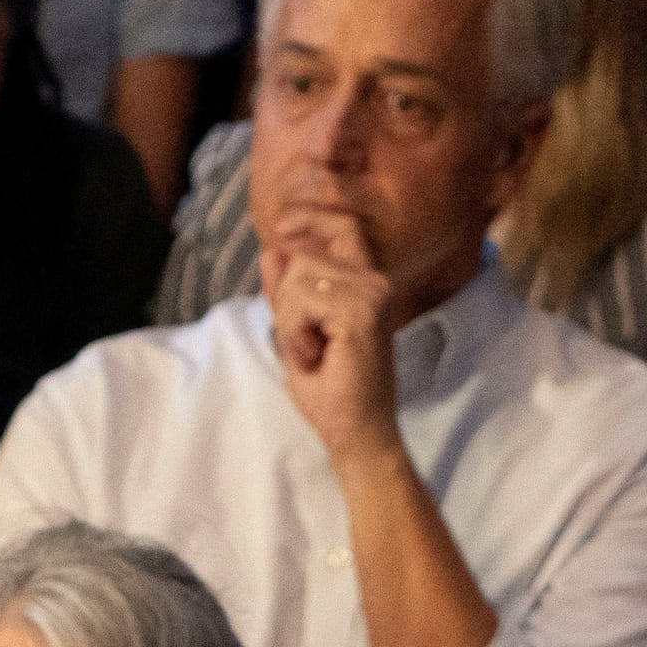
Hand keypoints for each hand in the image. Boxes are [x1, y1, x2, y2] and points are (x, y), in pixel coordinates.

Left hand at [268, 233, 406, 462]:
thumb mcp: (297, 332)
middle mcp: (375, 281)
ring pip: (297, 279)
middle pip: (301, 261)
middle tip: (307, 346)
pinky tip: (316, 357)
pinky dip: (295, 334)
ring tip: (313, 352)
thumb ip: (286, 293)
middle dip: (286, 307)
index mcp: (365, 283)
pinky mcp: (362, 311)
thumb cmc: (330, 388)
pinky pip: (301, 302)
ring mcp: (373, 292)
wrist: (354, 429)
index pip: (343, 229)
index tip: (281, 225)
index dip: (312, 217)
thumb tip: (271, 251)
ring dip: (289, 324)